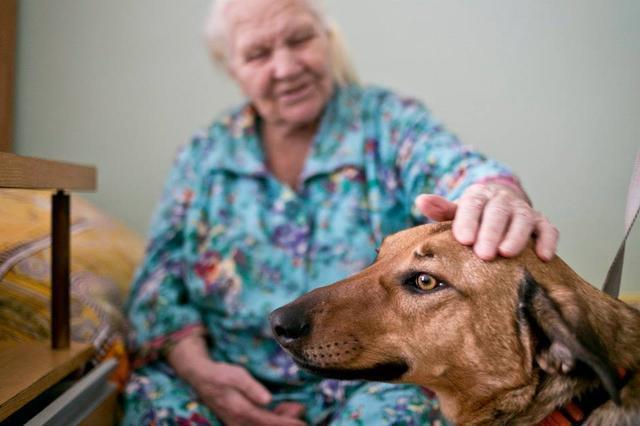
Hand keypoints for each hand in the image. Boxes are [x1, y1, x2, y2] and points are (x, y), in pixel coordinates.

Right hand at [187, 359, 306, 425]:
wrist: (201, 378)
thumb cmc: (220, 374)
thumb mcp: (236, 375)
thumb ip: (251, 388)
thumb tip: (267, 400)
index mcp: (241, 411)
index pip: (269, 421)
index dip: (287, 423)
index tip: (302, 422)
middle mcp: (240, 421)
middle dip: (286, 420)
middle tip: (300, 408)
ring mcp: (238, 423)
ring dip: (280, 419)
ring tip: (293, 407)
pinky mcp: (238, 421)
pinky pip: (258, 424)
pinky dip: (271, 418)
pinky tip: (279, 409)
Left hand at [415, 183, 557, 260]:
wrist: (500, 206)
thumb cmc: (472, 217)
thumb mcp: (456, 211)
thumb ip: (441, 208)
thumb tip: (421, 200)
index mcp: (479, 196)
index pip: (473, 205)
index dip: (469, 221)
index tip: (463, 239)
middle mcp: (503, 201)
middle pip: (498, 213)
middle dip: (491, 232)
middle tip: (483, 254)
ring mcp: (524, 211)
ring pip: (524, 220)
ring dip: (517, 236)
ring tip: (507, 254)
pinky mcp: (542, 223)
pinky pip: (548, 230)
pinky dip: (548, 241)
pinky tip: (543, 257)